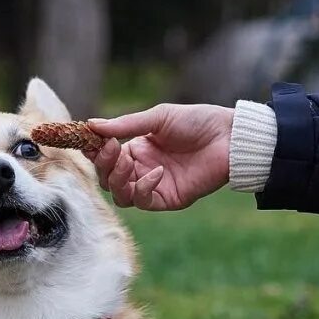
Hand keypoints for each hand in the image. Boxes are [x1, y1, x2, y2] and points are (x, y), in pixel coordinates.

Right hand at [83, 104, 234, 210]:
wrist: (230, 137)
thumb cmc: (197, 121)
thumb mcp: (158, 117)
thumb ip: (125, 125)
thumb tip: (92, 125)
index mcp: (137, 150)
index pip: (105, 158)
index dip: (94, 153)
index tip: (89, 141)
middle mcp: (141, 170)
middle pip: (107, 179)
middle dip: (104, 165)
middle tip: (111, 149)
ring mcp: (153, 186)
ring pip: (119, 194)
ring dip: (117, 179)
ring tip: (128, 162)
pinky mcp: (167, 199)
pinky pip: (142, 201)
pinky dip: (142, 188)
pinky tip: (156, 172)